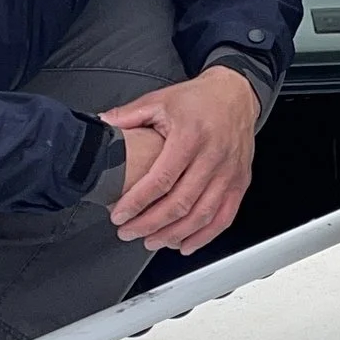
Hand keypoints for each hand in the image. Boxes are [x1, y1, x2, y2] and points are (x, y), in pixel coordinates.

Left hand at [100, 66, 258, 254]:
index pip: (161, 179)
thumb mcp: (160, 100)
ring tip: (151, 241)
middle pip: (180, 203)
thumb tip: (101, 123)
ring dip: (174, 235)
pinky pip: (224, 217)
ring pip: (202, 215)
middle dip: (150, 225)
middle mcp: (212, 156)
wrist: (235, 95)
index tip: (120, 215)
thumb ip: (129, 115)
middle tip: (129, 232)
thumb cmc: (199, 99)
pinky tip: (185, 244)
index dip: (138, 202)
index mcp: (190, 136)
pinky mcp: (239, 182)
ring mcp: (228, 172)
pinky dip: (204, 236)